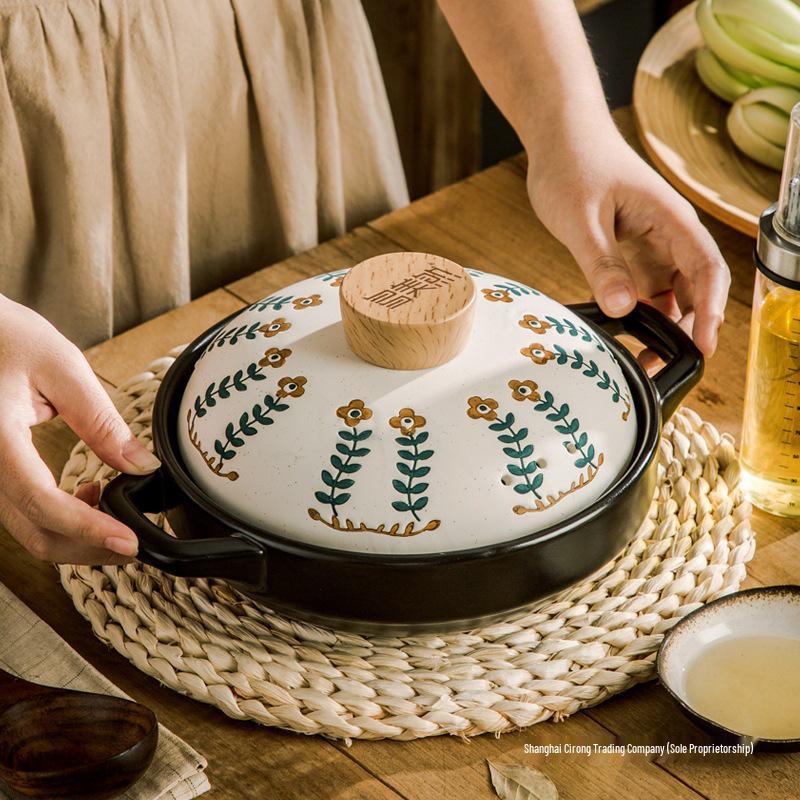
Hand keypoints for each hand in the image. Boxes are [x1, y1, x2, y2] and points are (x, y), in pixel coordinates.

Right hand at [0, 296, 159, 563]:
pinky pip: (22, 512)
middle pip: (34, 531)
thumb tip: (142, 465)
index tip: (129, 542)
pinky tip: (90, 497)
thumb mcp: (62, 368)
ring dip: (77, 537)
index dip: (88, 528)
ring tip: (119, 519)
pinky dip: (60, 520)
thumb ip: (101, 421)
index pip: (41, 500)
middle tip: (136, 540)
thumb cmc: (5, 335)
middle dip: (89, 546)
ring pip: (27, 530)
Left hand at [527, 124, 729, 355]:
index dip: (710, 311)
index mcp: (669, 218)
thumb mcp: (581, 218)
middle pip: (696, 286)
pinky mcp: (632, 248)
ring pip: (672, 290)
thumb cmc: (572, 164)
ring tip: (644, 357)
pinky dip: (642, 311)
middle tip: (663, 365)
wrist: (559, 136)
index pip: (707, 268)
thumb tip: (623, 309)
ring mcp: (652, 240)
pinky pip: (647, 285)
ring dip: (665, 323)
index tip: (701, 347)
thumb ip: (601, 263)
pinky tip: (628, 331)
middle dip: (687, 327)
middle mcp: (669, 231)